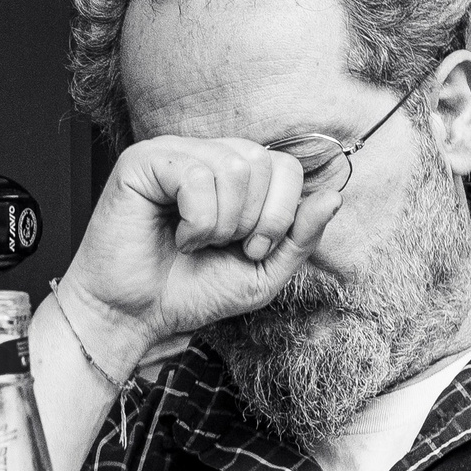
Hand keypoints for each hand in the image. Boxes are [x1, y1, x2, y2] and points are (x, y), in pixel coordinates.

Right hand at [56, 136, 344, 385]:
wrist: (135, 317)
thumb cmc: (193, 291)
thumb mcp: (263, 272)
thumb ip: (300, 236)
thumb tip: (335, 196)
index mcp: (235, 174)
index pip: (286, 166)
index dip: (281, 214)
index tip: (252, 249)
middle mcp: (206, 154)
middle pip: (264, 162)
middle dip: (254, 220)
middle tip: (223, 247)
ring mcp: (173, 152)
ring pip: (233, 167)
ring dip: (222, 223)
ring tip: (195, 241)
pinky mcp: (142, 161)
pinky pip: (195, 175)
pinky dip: (196, 220)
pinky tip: (177, 235)